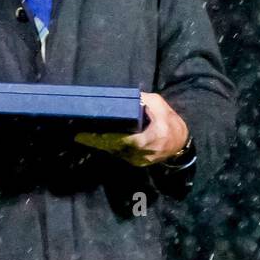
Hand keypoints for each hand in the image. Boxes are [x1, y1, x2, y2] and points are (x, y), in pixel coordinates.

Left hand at [74, 92, 188, 166]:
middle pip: (115, 147)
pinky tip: (96, 141)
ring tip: (84, 136)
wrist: (179, 142)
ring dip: (100, 145)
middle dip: (96, 142)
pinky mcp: (136, 163)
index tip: (87, 135)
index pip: (126, 140)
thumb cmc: (169, 120)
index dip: (106, 138)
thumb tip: (123, 96)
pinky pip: (118, 155)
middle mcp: (145, 151)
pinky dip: (108, 147)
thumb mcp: (159, 104)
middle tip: (79, 135)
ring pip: (115, 152)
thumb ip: (143, 100)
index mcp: (154, 136)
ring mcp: (140, 160)